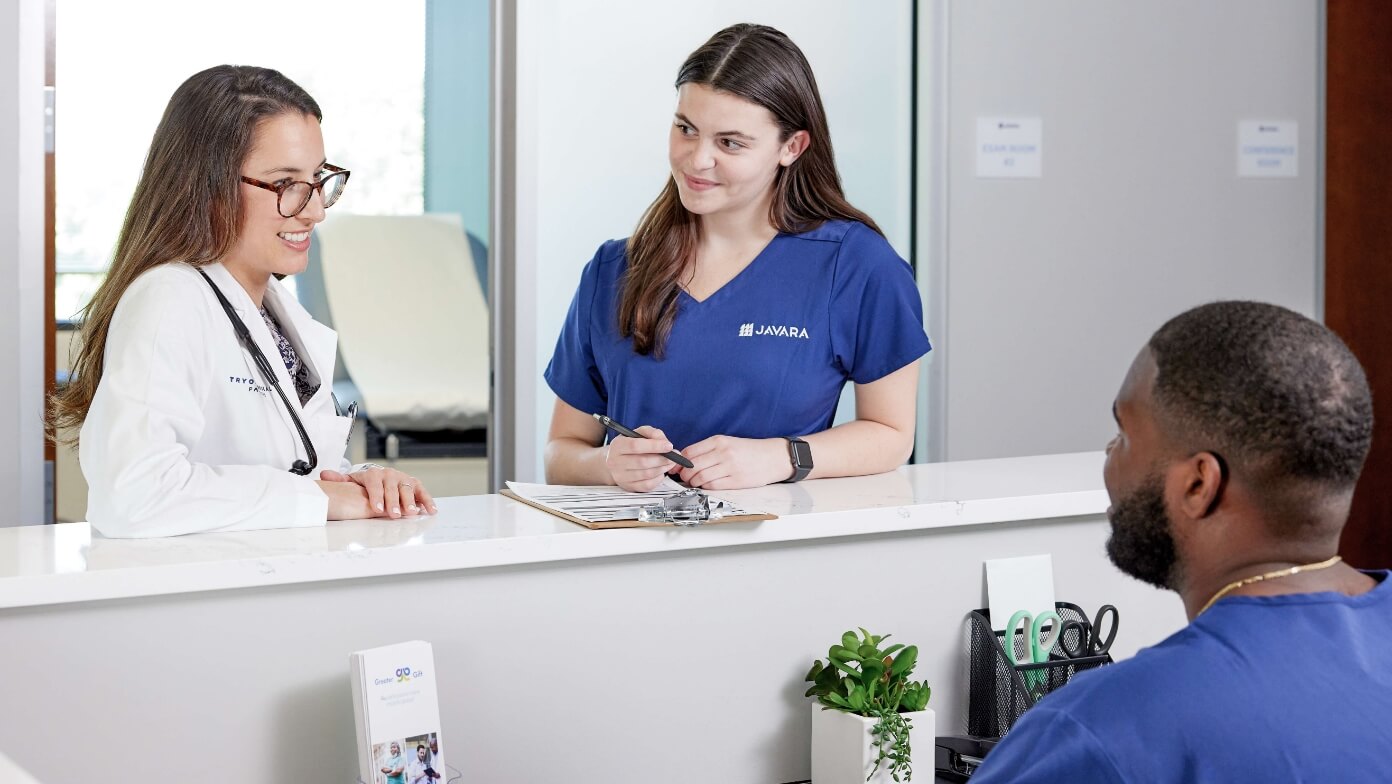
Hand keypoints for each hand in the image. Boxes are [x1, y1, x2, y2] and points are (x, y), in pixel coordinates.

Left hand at [321, 466, 437, 518]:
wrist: (379, 476)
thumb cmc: (365, 483)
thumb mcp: (351, 481)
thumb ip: (340, 480)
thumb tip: (325, 475)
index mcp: (373, 474)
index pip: (375, 484)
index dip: (376, 497)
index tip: (377, 509)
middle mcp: (390, 474)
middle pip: (392, 488)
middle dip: (393, 502)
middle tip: (394, 514)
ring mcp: (403, 478)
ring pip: (407, 489)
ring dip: (410, 501)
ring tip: (411, 513)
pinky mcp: (414, 484)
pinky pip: (422, 491)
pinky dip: (427, 500)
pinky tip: (430, 510)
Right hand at [605, 426, 680, 491]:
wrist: (617, 462)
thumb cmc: (630, 446)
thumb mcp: (639, 433)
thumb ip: (653, 433)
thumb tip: (665, 442)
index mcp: (617, 446)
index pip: (635, 446)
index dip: (654, 446)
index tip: (668, 446)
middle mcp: (616, 462)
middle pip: (642, 462)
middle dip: (662, 459)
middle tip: (674, 456)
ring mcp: (621, 477)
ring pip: (647, 474)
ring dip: (662, 468)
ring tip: (670, 462)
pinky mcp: (628, 487)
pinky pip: (647, 485)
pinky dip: (658, 478)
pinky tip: (660, 472)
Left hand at [677, 435, 791, 489]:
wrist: (773, 457)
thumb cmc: (749, 451)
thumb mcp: (728, 443)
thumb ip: (708, 450)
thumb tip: (686, 461)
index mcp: (719, 441)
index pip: (690, 452)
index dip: (680, 462)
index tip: (678, 467)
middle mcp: (723, 452)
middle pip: (693, 466)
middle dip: (684, 474)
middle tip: (685, 477)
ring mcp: (730, 467)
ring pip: (701, 477)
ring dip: (694, 482)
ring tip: (695, 482)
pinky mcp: (736, 480)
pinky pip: (713, 486)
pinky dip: (705, 487)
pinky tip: (707, 485)